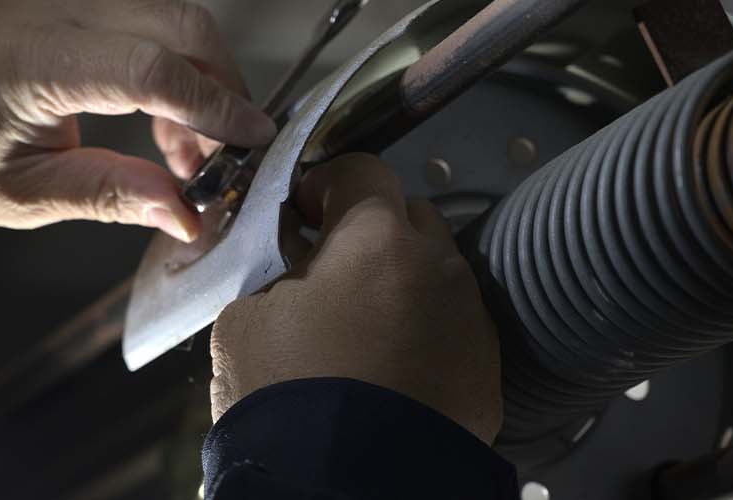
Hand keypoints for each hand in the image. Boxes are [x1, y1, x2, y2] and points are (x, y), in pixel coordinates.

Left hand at [0, 0, 276, 240]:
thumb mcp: (21, 195)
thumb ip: (110, 196)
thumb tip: (188, 214)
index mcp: (33, 62)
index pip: (150, 65)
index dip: (214, 106)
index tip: (252, 144)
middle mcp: (52, 8)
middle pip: (179, 21)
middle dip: (220, 87)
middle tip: (224, 156)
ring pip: (172, 12)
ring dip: (200, 77)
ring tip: (184, 153)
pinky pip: (147, 14)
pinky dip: (173, 62)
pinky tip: (162, 120)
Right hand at [208, 154, 502, 443]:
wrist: (344, 489)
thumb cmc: (285, 395)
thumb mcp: (245, 319)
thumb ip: (276, 272)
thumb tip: (297, 262)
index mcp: (378, 241)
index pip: (362, 171)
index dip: (326, 182)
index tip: (303, 210)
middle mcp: (439, 268)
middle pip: (411, 218)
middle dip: (373, 230)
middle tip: (331, 269)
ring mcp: (471, 321)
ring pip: (438, 276)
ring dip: (403, 285)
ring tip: (363, 329)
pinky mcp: (486, 374)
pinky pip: (454, 332)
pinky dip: (426, 336)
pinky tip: (392, 370)